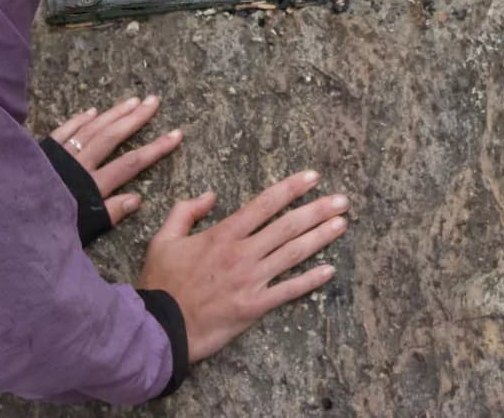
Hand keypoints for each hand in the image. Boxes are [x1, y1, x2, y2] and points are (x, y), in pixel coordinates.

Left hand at [50, 95, 181, 226]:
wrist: (8, 218)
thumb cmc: (44, 229)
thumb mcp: (81, 231)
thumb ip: (108, 214)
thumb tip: (137, 198)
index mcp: (91, 187)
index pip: (131, 163)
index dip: (156, 148)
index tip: (176, 134)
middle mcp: (79, 165)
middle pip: (113, 137)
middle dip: (136, 119)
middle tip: (154, 101)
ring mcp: (60, 154)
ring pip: (92, 128)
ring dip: (113, 113)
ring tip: (132, 100)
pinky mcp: (43, 151)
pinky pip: (64, 130)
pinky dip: (79, 119)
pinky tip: (92, 110)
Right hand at [138, 170, 347, 362]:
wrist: (161, 327)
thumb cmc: (162, 282)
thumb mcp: (164, 238)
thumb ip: (186, 211)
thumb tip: (210, 195)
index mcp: (222, 234)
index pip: (264, 204)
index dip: (290, 188)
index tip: (312, 177)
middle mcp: (242, 253)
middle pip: (287, 226)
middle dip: (317, 210)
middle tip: (342, 200)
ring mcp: (251, 281)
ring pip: (293, 254)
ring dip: (320, 238)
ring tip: (342, 224)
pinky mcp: (255, 307)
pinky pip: (288, 290)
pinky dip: (310, 280)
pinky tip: (329, 270)